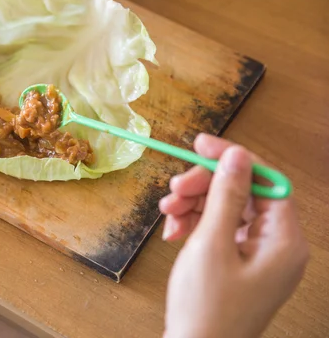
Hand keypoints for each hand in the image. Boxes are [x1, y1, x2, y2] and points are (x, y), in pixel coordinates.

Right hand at [159, 134, 308, 337]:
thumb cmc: (206, 305)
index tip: (199, 145)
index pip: (266, 180)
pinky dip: (195, 225)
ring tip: (166, 213)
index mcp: (284, 240)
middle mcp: (277, 245)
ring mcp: (257, 256)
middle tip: (173, 189)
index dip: (233, 158)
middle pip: (243, 194)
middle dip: (204, 187)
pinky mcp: (238, 264)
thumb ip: (226, 195)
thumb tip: (236, 155)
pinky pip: (219, 230)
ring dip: (194, 205)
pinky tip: (173, 232)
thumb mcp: (212, 243)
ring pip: (226, 210)